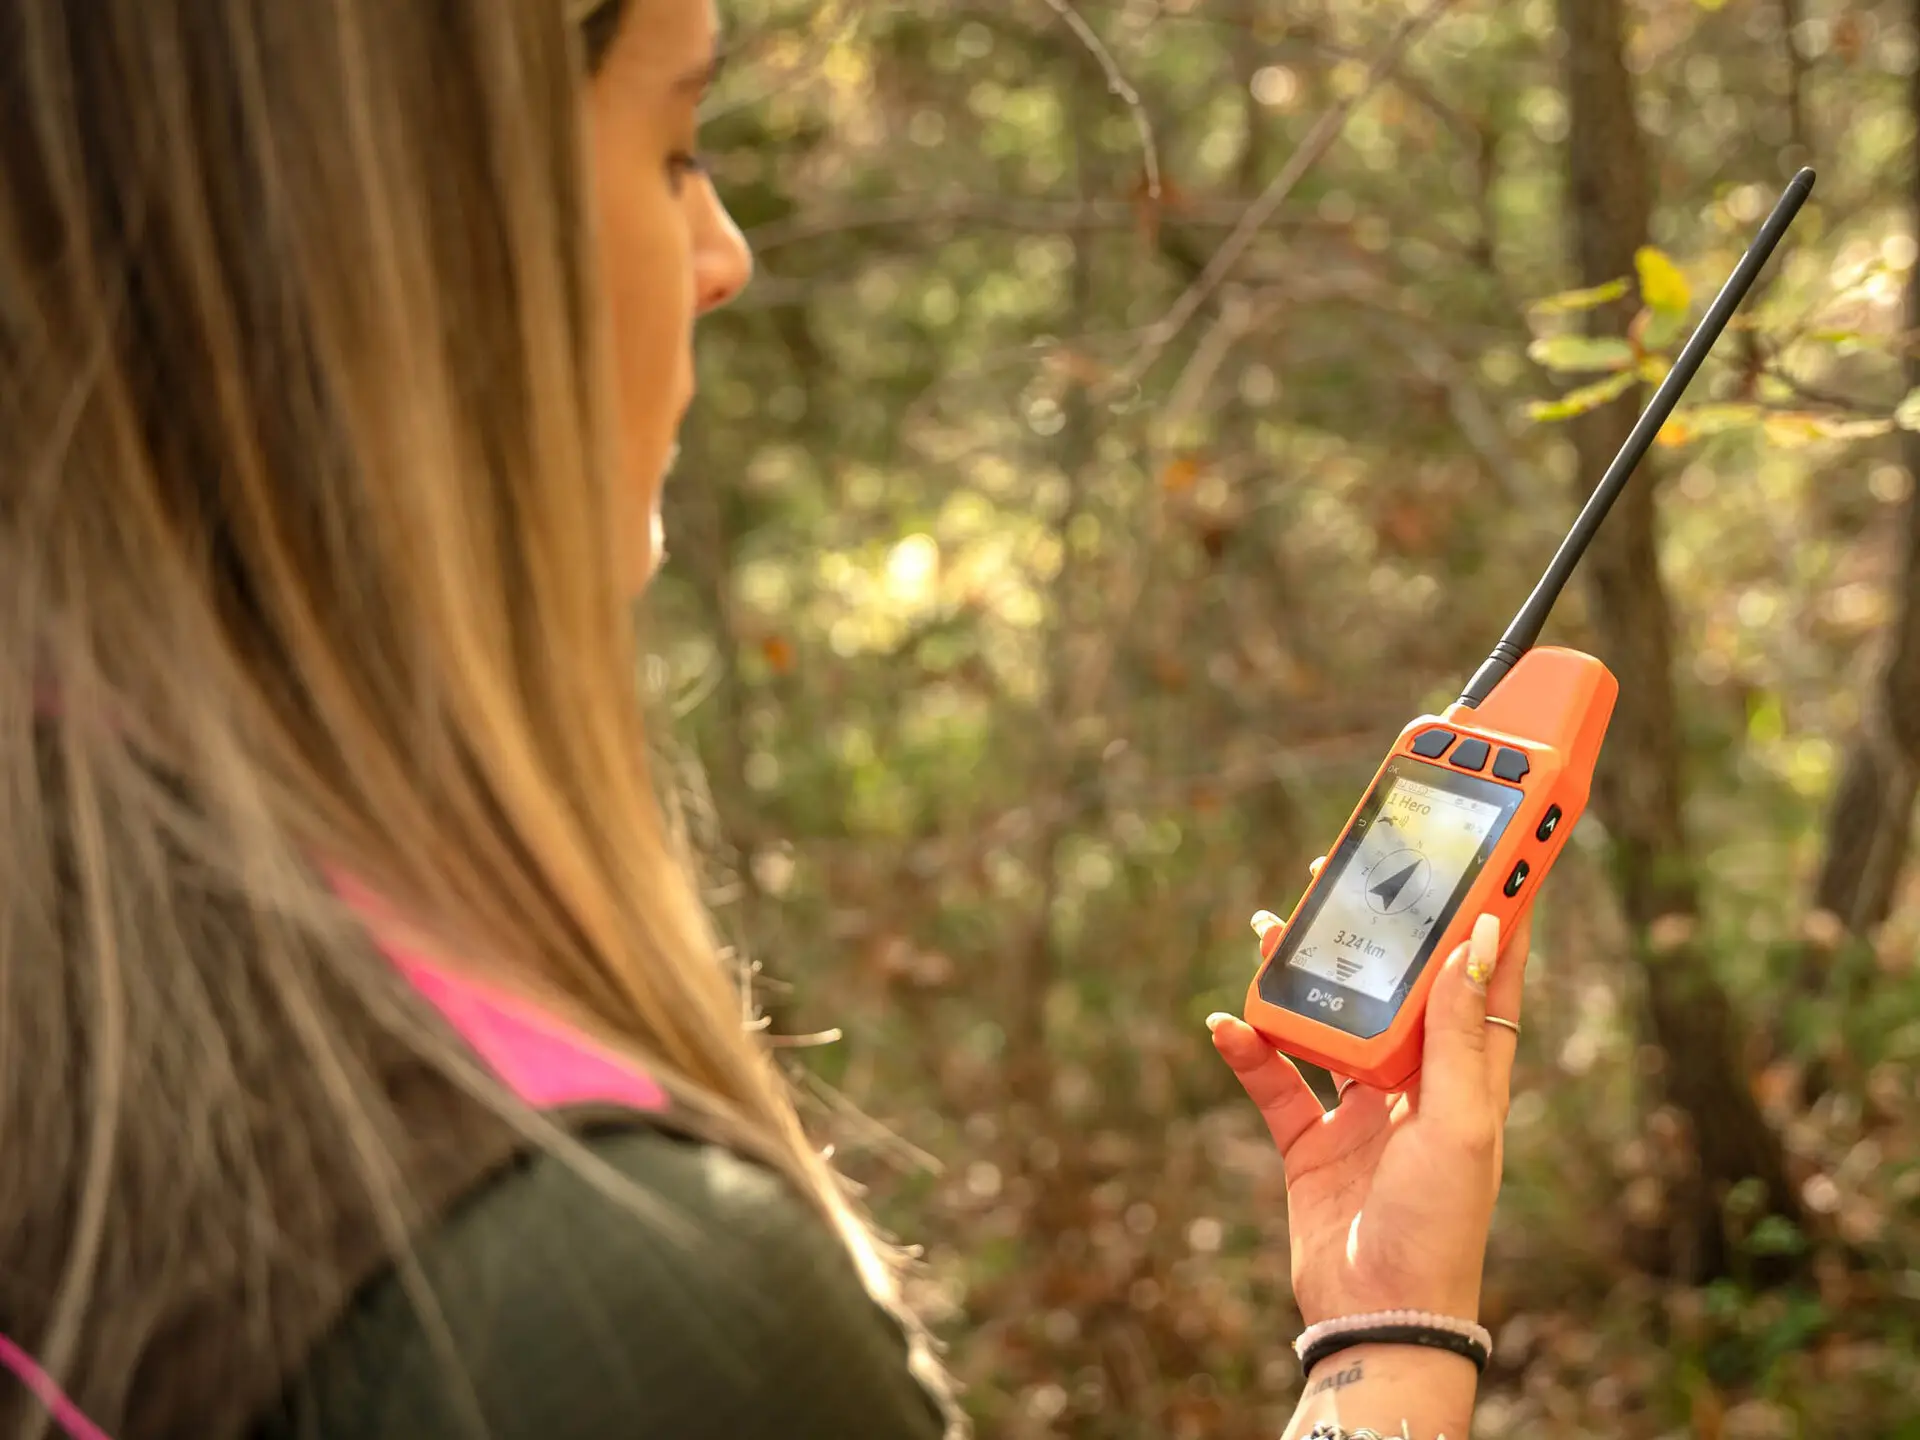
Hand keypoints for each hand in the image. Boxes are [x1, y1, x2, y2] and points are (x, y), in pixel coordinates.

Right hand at [1208, 859, 1531, 1326]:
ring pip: (1326, 1022)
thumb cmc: (1440, 1225)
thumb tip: (1483, 937)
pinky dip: (1249, 1050)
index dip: (1483, 916)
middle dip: (1369, 931)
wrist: (1380, 1316)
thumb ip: (1460, 1032)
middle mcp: (1415, 1085)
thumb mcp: (1458, 1122)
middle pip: (1391, 987)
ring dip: (1298, 976)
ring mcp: (1361, 1112)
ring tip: (1268, 929)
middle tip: (1341, 873)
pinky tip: (1226, 1022)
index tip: (1478, 854)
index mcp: (1467, 1076)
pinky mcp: (1311, 1143)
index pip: (1481, 978)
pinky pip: (1274, 1082)